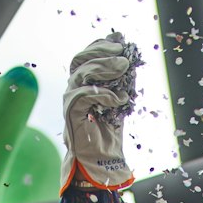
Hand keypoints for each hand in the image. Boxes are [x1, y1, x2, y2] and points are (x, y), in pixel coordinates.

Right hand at [61, 34, 140, 192]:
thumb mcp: (119, 104)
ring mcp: (70, 99)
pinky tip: (120, 98)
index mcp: (82, 83)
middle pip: (81, 60)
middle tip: (123, 54)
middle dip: (102, 52)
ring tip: (124, 68)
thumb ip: (122, 85)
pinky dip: (104, 94)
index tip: (118, 42)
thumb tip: (132, 64)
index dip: (100, 46)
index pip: (86, 57)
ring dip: (105, 67)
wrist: (102, 160)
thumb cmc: (109, 134)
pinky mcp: (71, 112)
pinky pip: (85, 95)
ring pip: (82, 73)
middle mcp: (73, 88)